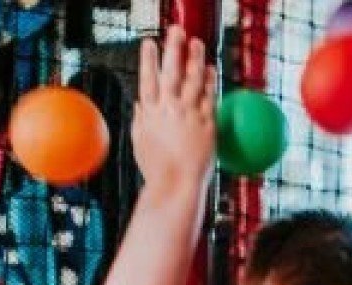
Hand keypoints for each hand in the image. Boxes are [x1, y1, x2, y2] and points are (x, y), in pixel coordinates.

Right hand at [132, 32, 217, 205]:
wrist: (176, 186)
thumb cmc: (157, 170)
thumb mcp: (140, 143)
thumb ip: (140, 120)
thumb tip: (139, 104)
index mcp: (149, 115)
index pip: (147, 80)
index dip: (148, 60)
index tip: (149, 43)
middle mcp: (168, 111)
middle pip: (170, 74)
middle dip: (172, 49)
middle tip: (176, 31)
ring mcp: (188, 116)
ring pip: (192, 81)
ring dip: (194, 59)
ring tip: (197, 43)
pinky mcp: (207, 124)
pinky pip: (209, 97)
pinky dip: (210, 81)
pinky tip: (211, 68)